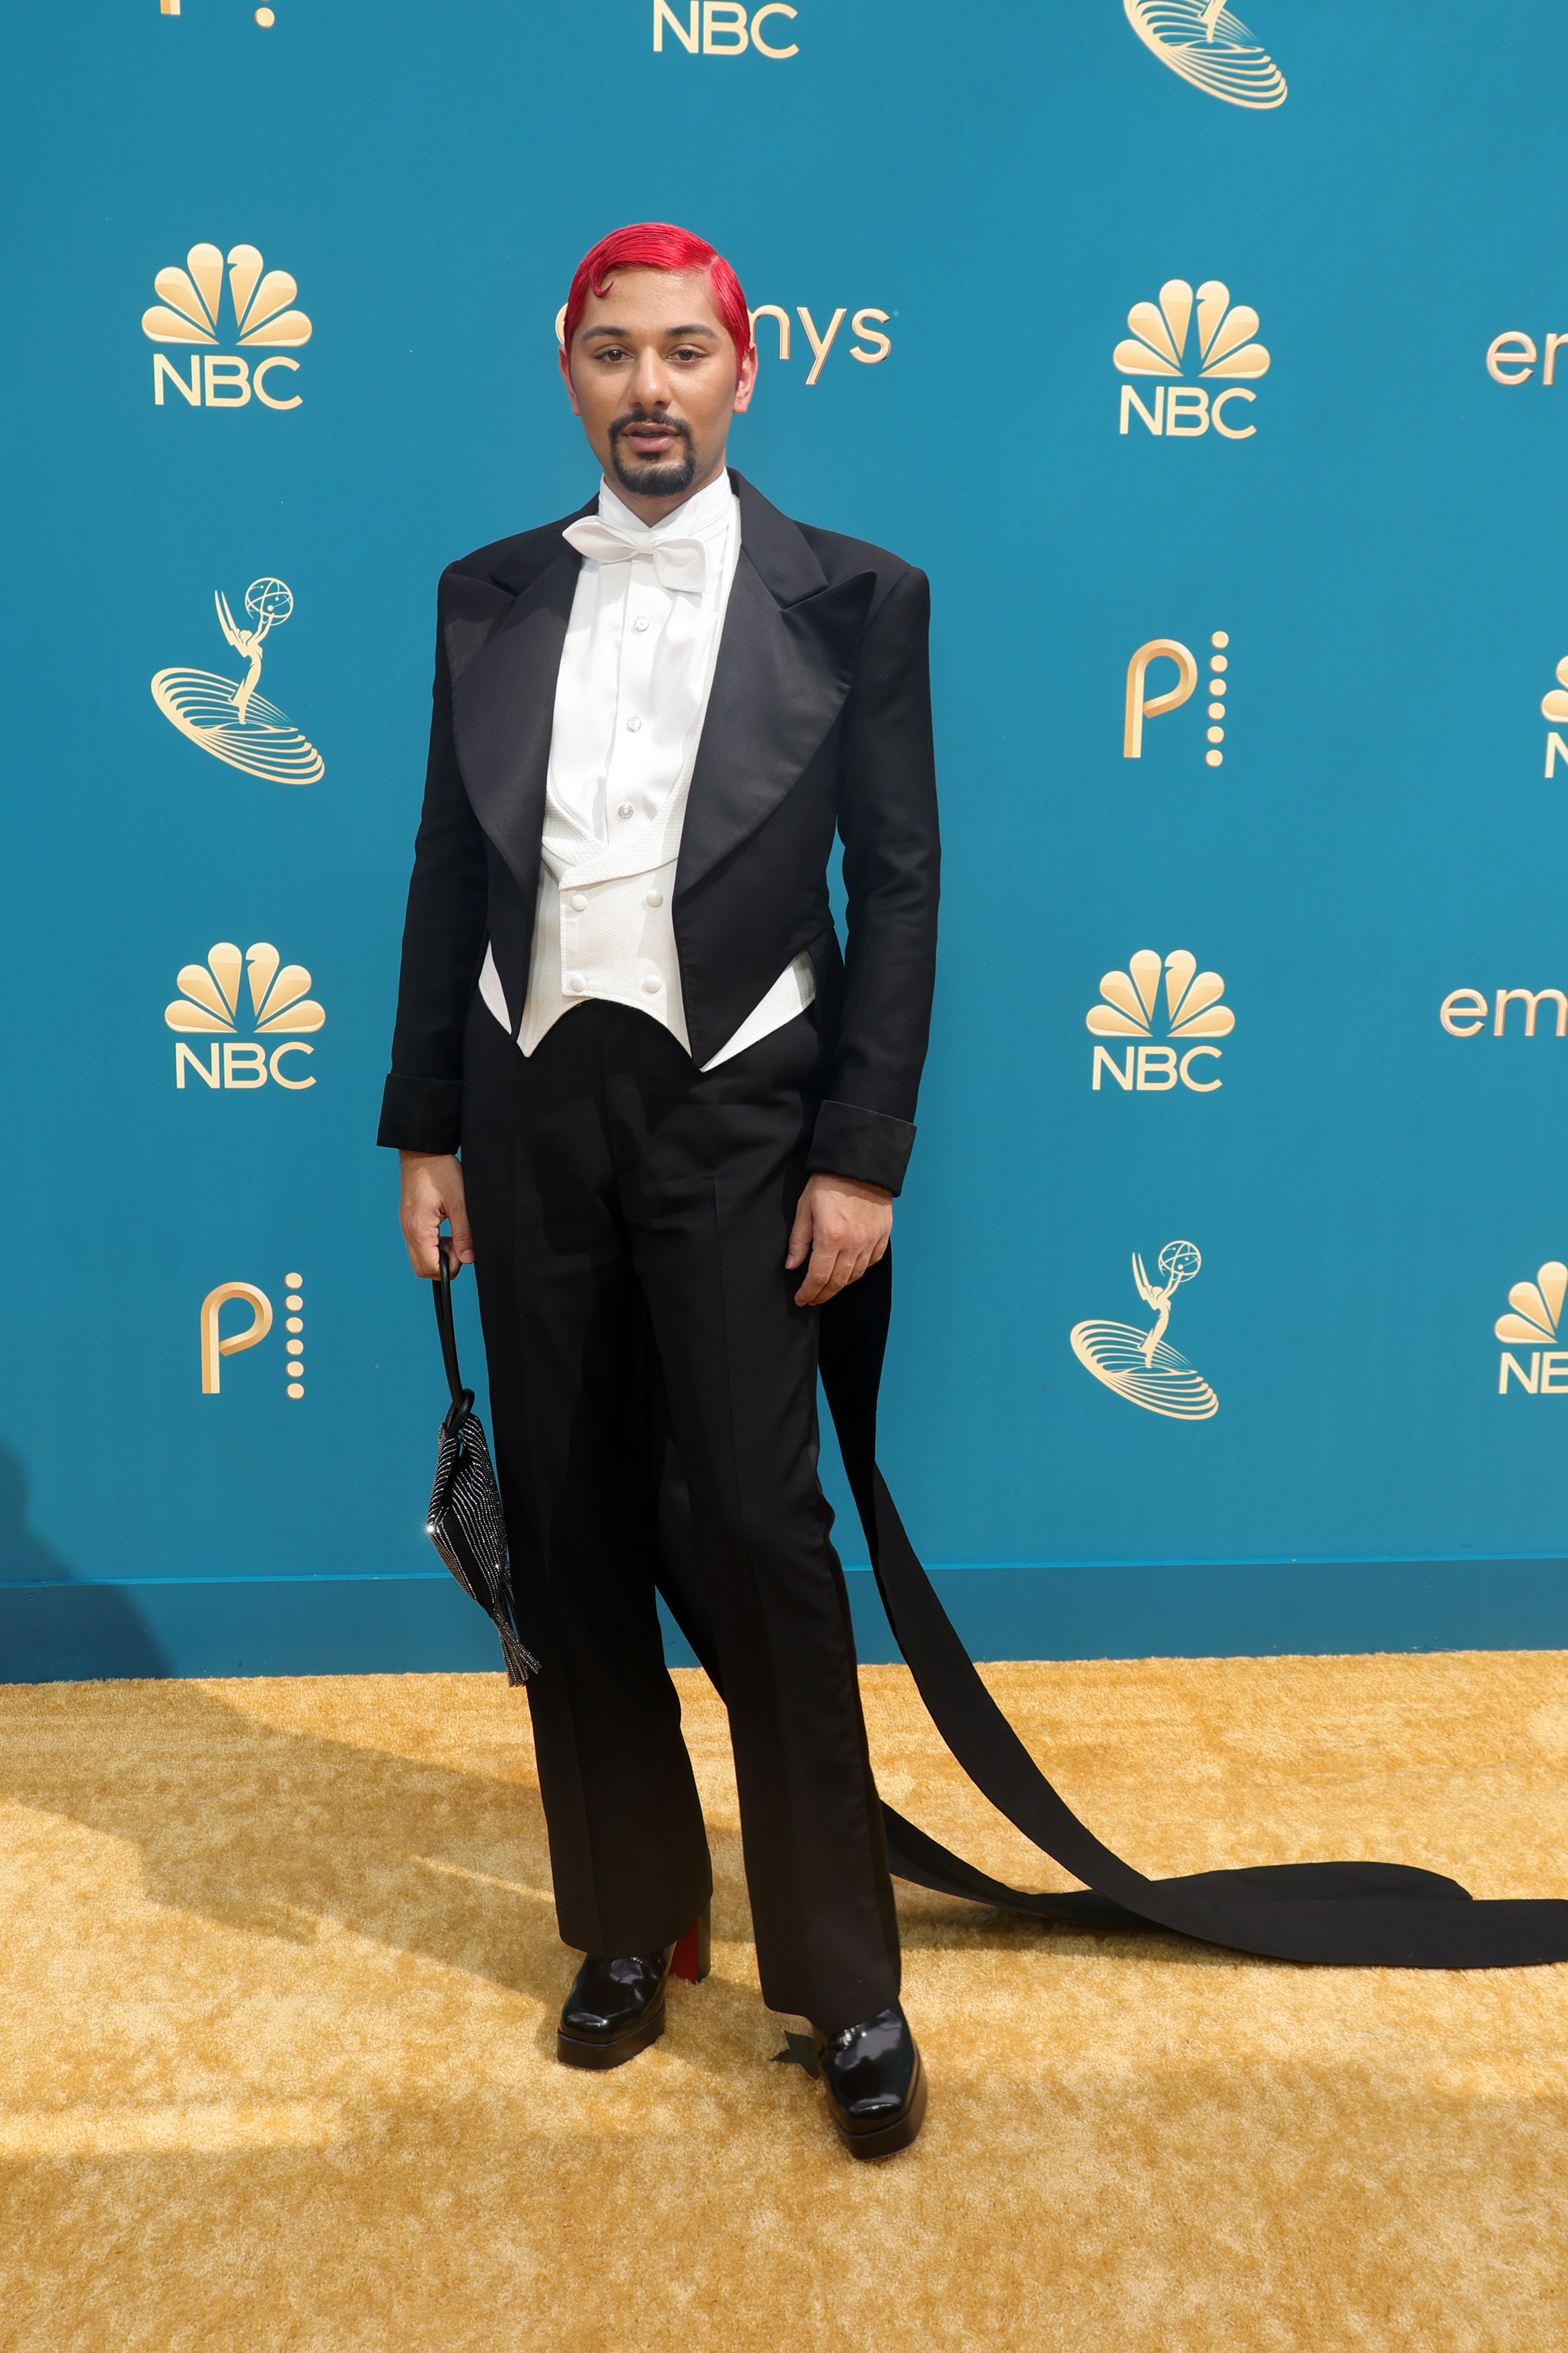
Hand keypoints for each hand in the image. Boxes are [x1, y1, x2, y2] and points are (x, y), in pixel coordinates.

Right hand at [399, 1151, 473, 1278]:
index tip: (463, 1253)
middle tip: (459, 1248)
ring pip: (419, 1257)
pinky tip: (445, 1232)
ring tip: (454, 1239)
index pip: (430, 1267)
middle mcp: (408, 1231)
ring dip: (438, 1255)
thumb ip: (463, 1233)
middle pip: (422, 1268)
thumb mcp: (459, 1202)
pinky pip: (418, 1244)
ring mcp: (406, 1226)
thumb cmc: (440, 1171)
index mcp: (419, 1229)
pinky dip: (433, 1245)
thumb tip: (467, 1258)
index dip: (450, 1267)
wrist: (423, 1151)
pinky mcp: (409, 1220)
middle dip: (443, 1266)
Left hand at [785, 1173, 892, 1306]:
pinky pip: (872, 1262)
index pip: (818, 1277)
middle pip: (838, 1282)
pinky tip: (848, 1270)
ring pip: (855, 1275)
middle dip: (823, 1294)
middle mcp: (853, 1243)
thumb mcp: (805, 1208)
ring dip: (840, 1285)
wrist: (860, 1164)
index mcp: (830, 1236)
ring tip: (828, 1287)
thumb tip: (792, 1265)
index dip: (809, 1292)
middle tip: (812, 1298)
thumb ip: (799, 1240)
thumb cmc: (828, 1183)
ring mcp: (871, 1240)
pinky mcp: (883, 1235)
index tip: (801, 1298)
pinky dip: (859, 1270)